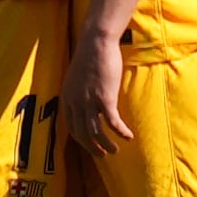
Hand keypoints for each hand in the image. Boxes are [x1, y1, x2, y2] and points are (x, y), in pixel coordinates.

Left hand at [62, 27, 130, 155]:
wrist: (96, 42)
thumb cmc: (89, 55)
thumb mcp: (77, 76)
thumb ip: (78, 91)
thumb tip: (86, 100)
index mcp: (68, 98)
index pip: (71, 127)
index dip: (80, 140)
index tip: (89, 145)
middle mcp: (76, 103)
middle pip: (82, 134)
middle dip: (92, 148)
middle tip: (102, 154)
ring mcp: (90, 102)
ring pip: (96, 133)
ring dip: (106, 145)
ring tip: (115, 151)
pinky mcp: (105, 99)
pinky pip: (113, 123)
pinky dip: (121, 132)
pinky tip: (129, 137)